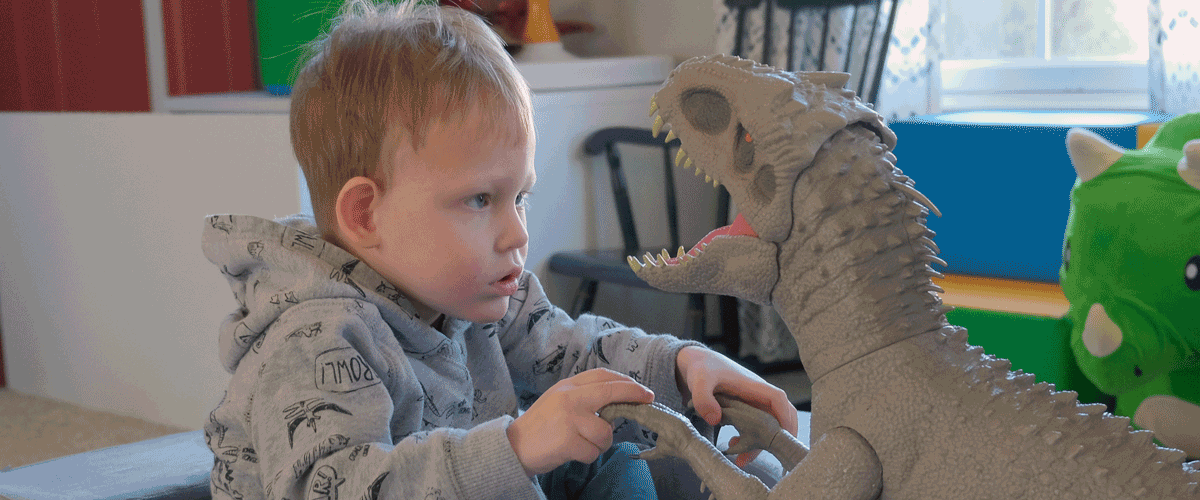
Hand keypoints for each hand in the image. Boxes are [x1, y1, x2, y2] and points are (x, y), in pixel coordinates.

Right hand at [506, 368, 653, 475]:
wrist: (513, 446)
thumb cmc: (540, 426)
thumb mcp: (559, 400)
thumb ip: (584, 397)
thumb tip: (618, 401)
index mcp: (568, 386)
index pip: (603, 376)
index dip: (627, 382)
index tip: (643, 390)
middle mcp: (569, 398)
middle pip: (611, 393)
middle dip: (633, 396)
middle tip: (648, 402)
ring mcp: (568, 419)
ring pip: (605, 432)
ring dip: (600, 444)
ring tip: (582, 444)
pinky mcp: (567, 441)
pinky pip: (593, 452)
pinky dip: (587, 456)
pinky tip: (573, 453)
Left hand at [675, 346, 798, 467]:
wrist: (695, 363)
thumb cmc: (702, 368)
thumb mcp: (699, 381)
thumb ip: (704, 398)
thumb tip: (716, 420)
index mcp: (752, 385)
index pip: (777, 399)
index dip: (785, 416)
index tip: (784, 436)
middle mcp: (756, 395)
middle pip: (780, 414)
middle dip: (780, 435)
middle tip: (774, 455)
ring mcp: (752, 403)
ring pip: (767, 425)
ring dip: (759, 444)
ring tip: (742, 461)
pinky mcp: (744, 410)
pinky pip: (753, 427)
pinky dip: (748, 440)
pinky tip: (733, 447)